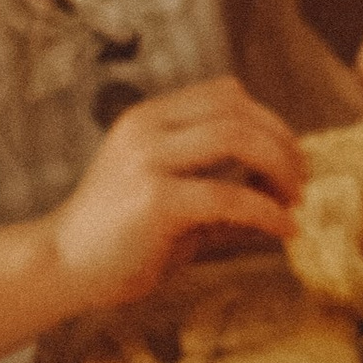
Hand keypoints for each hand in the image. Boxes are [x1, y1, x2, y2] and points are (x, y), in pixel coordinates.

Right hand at [45, 79, 304, 311]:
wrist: (61, 268)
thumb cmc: (118, 240)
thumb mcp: (169, 195)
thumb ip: (217, 184)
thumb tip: (283, 193)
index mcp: (149, 119)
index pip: (225, 93)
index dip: (268, 121)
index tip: (288, 158)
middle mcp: (147, 128)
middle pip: (238, 109)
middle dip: (283, 142)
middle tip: (302, 181)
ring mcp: (148, 160)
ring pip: (237, 137)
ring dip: (280, 166)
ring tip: (295, 200)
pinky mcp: (155, 200)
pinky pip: (229, 195)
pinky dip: (267, 211)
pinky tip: (285, 230)